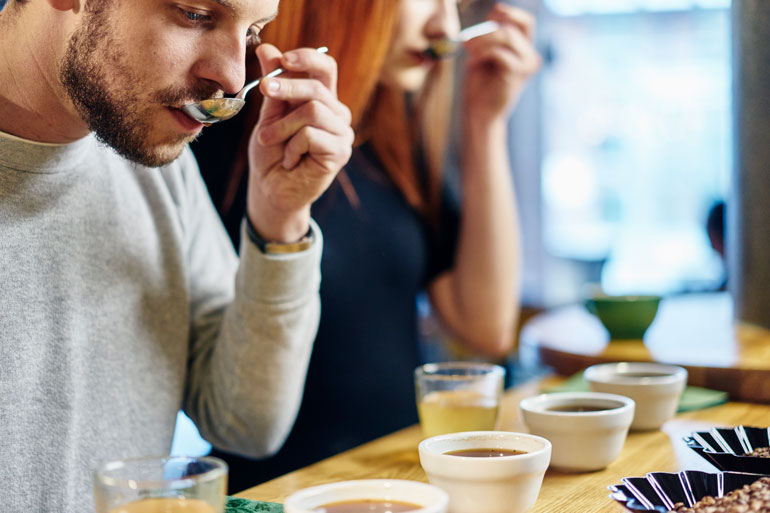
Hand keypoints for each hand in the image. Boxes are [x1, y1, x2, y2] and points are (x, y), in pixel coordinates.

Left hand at [246, 44, 353, 242]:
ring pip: (312, 111)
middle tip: (263, 89)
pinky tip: (290, 160)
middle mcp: (338, 114)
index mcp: (323, 100)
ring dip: (283, 126)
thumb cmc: (271, 153)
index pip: (326, 68)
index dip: (308, 58)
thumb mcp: (269, 114)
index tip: (283, 59)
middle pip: (316, 87)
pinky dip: (292, 146)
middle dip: (286, 87)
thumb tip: (267, 48)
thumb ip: (274, 84)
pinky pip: (311, 135)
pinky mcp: (340, 153)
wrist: (270, 189)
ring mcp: (342, 134)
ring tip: (270, 141)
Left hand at [463, 4, 541, 123]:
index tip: (491, 13)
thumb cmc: (479, 87)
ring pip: (506, 36)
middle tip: (466, 41)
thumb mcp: (484, 55)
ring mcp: (526, 65)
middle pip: (512, 28)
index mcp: (524, 52)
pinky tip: (472, 63)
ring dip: (482, 40)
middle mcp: (530, 57)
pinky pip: (498, 51)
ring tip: (467, 50)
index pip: (525, 23)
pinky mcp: (517, 73)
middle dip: (487, 31)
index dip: (510, 13)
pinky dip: (482, 54)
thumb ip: (492, 38)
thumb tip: (493, 14)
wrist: (480, 114)